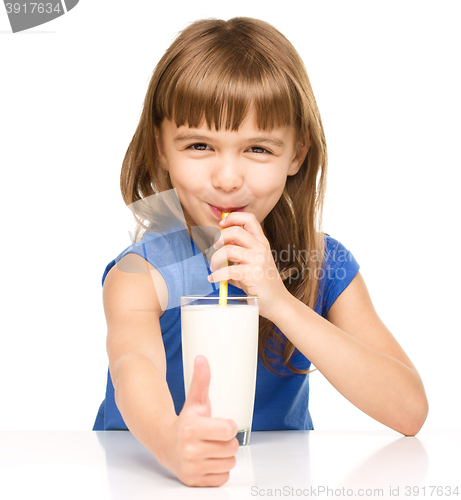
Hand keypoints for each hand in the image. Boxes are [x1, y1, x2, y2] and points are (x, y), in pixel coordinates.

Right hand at [159, 355, 238, 486]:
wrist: (165, 443)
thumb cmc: (185, 422)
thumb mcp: (195, 400)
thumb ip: (201, 380)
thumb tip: (201, 358)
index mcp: (192, 429)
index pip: (229, 430)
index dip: (228, 426)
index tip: (220, 424)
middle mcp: (190, 451)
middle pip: (231, 447)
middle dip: (226, 441)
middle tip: (214, 437)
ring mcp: (192, 468)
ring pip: (229, 463)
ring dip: (223, 456)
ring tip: (211, 448)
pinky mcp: (194, 481)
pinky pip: (223, 477)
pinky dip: (219, 470)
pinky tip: (208, 460)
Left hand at [208, 211, 288, 320]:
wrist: (277, 302)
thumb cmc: (262, 282)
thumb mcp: (253, 261)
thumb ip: (239, 251)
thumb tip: (218, 243)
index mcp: (261, 242)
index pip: (249, 219)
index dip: (232, 218)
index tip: (221, 224)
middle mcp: (261, 248)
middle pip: (236, 231)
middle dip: (219, 238)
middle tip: (214, 248)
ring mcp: (258, 261)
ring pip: (228, 250)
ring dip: (215, 258)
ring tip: (213, 267)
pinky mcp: (252, 275)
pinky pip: (228, 270)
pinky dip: (216, 275)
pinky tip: (214, 279)